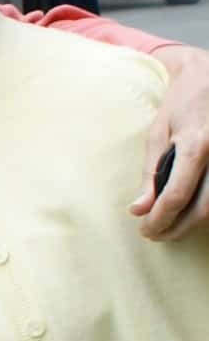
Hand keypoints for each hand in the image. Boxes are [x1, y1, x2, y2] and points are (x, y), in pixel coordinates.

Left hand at [131, 44, 208, 240]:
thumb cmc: (180, 105)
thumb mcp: (157, 134)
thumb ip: (150, 174)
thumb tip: (138, 209)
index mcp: (194, 146)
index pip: (176, 196)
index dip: (160, 219)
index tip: (145, 231)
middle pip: (203, 209)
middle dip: (178, 228)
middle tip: (156, 235)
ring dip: (193, 223)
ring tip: (169, 227)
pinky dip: (206, 208)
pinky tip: (189, 212)